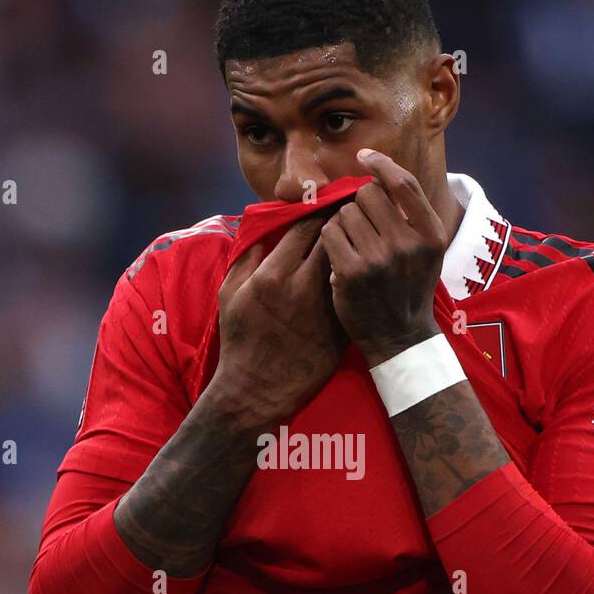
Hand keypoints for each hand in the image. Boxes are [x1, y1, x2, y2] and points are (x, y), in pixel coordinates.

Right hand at [212, 213, 348, 427]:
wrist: (257, 392)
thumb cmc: (239, 344)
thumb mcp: (229, 295)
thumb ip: (246, 259)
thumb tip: (263, 232)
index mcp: (273, 275)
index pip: (305, 227)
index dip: (320, 210)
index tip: (327, 201)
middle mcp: (302, 287)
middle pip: (334, 240)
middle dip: (344, 221)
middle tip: (353, 208)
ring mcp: (325, 309)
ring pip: (350, 264)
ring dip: (357, 247)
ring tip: (363, 233)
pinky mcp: (339, 329)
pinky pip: (354, 293)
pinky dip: (359, 277)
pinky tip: (364, 268)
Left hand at [320, 149, 446, 367]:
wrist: (399, 337)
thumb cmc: (408, 288)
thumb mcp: (425, 251)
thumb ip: (410, 214)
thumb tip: (378, 171)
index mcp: (431, 234)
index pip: (403, 183)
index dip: (381, 164)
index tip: (364, 156)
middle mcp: (408, 243)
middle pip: (368, 194)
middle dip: (359, 204)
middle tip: (362, 229)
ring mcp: (380, 258)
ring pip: (346, 213)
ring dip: (343, 225)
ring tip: (354, 248)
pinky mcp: (352, 272)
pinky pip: (329, 234)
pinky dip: (330, 240)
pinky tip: (340, 257)